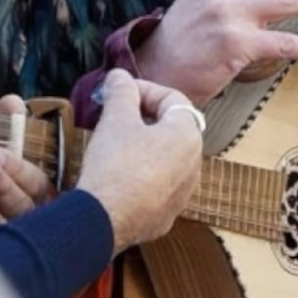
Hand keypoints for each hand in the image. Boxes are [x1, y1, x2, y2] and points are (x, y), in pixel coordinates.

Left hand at [0, 94, 56, 230]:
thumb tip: (11, 102)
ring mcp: (7, 241)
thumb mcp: (11, 151)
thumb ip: (12, 126)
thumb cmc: (4, 179)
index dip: (18, 169)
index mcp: (39, 196)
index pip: (35, 185)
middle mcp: (28, 221)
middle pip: (21, 208)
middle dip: (2, 188)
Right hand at [76, 70, 202, 253]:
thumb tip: (120, 76)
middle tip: (115, 115)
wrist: (104, 221)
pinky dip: (141, 175)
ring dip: (143, 147)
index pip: (173, 99)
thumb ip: (121, 91)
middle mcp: (194, 166)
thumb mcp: (115, 119)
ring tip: (114, 145)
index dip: (144, 89)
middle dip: (143, 117)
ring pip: (165, 159)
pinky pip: (157, 186)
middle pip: (171, 129)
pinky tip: (117, 176)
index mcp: (187, 136)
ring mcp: (182, 195)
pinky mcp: (165, 216)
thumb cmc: (115, 165)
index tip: (119, 91)